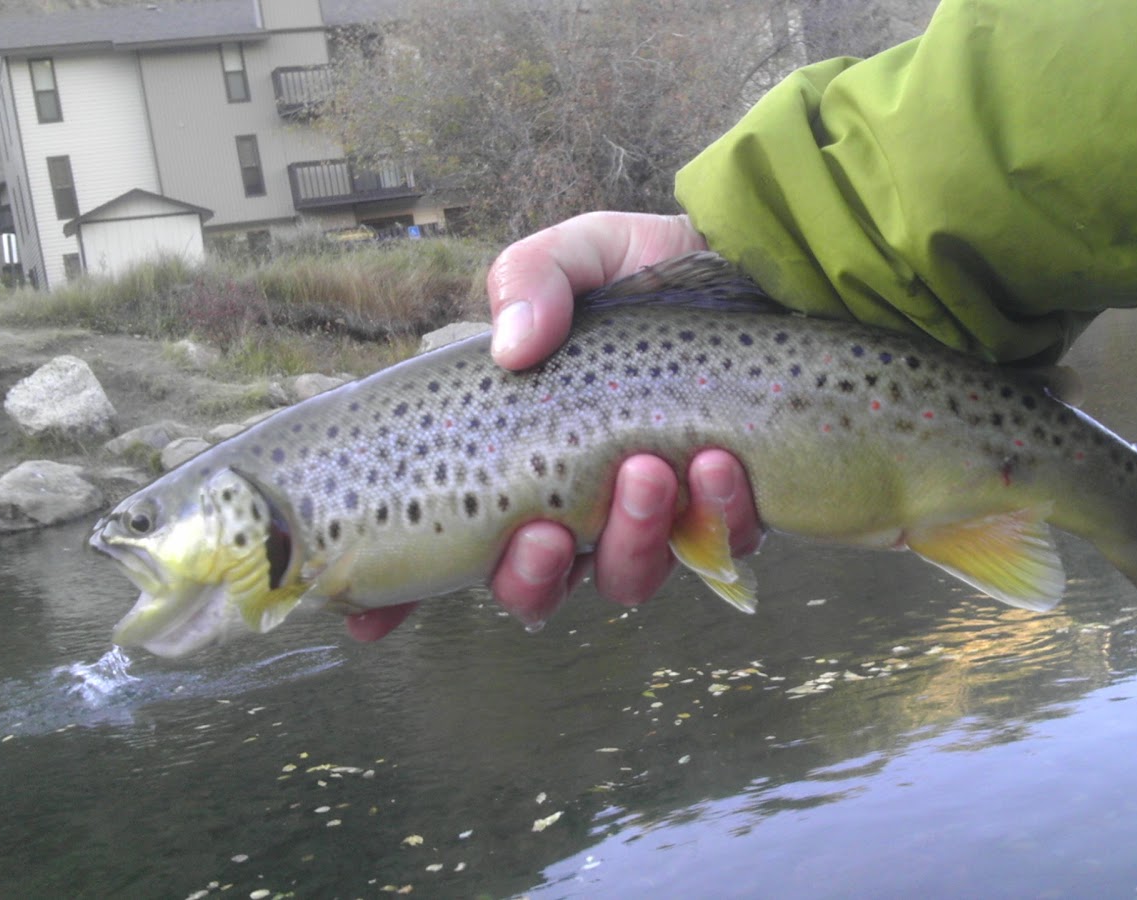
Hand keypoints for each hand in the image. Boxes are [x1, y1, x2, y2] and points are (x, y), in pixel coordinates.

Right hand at [346, 212, 761, 641]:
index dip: (398, 595)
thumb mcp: (585, 252)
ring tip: (651, 472)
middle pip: (532, 586)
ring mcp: (652, 517)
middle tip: (555, 528)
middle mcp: (576, 500)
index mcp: (519, 452)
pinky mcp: (726, 514)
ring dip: (631, 541)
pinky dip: (715, 515)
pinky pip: (716, 549)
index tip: (367, 617)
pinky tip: (718, 462)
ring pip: (624, 580)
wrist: (769, 268)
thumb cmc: (657, 272)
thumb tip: (511, 349)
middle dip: (535, 574)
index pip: (444, 541)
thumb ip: (534, 277)